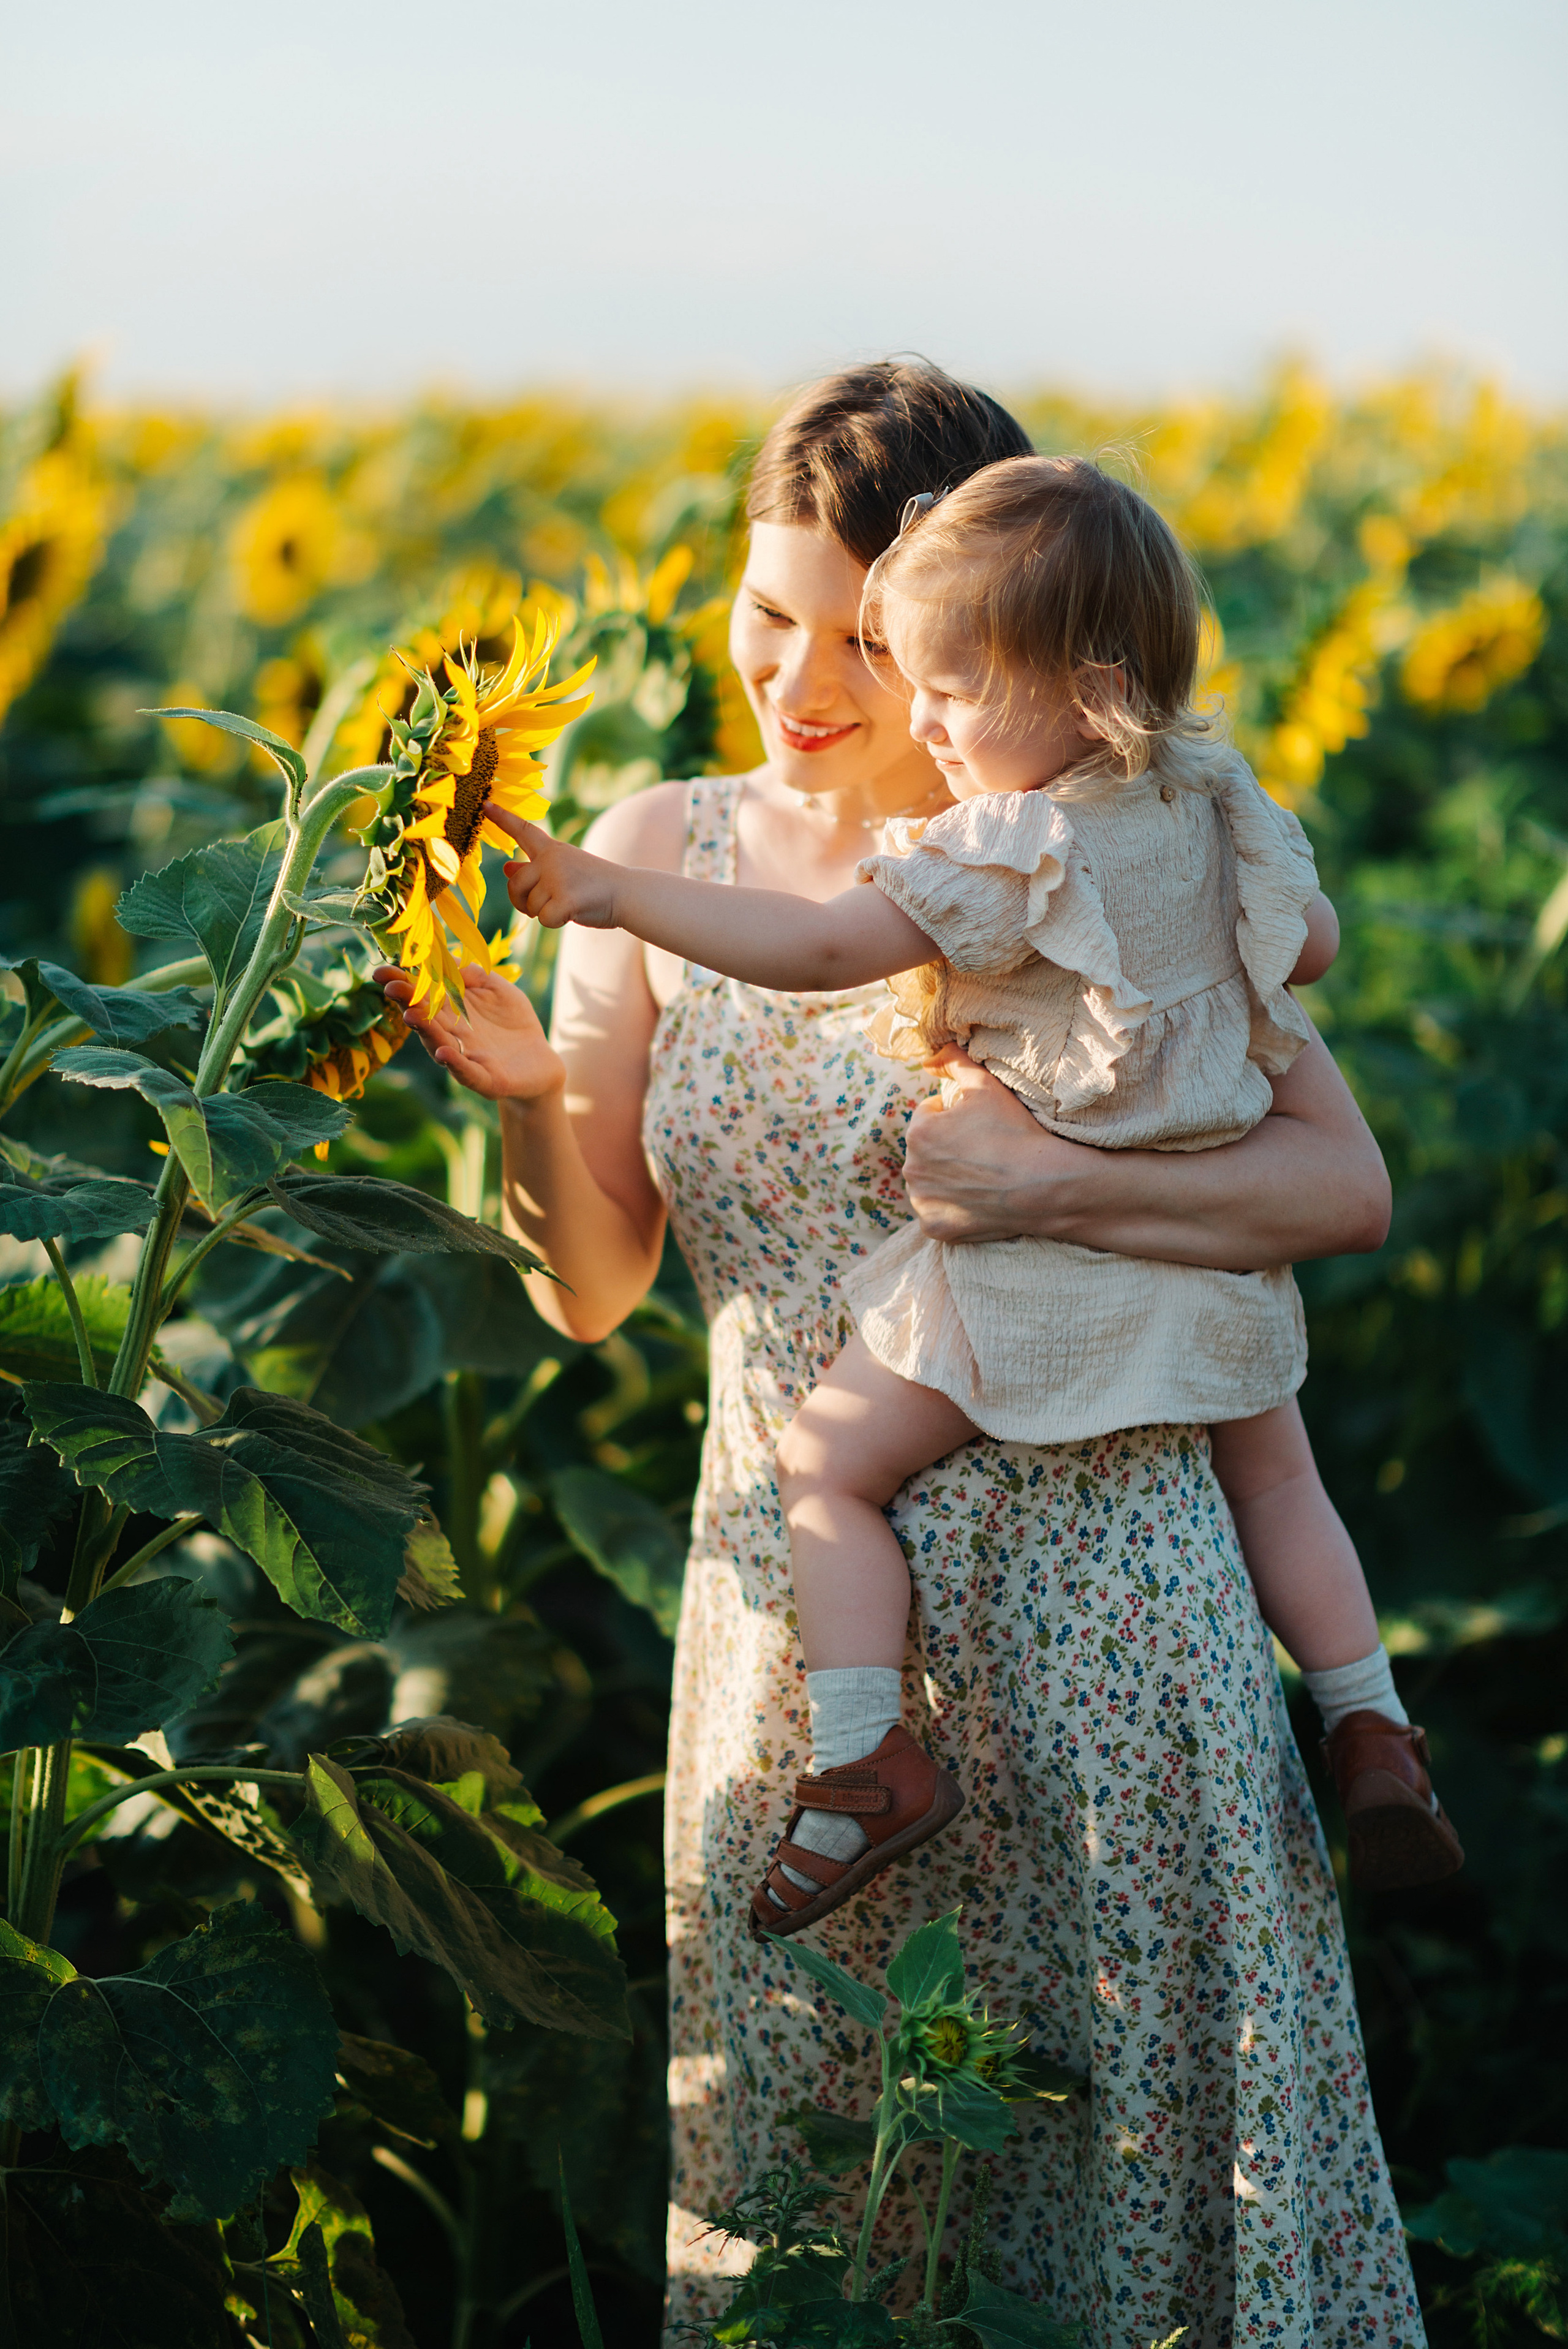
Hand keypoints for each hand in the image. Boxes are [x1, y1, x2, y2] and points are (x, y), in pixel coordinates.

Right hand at [375, 963, 565, 1103]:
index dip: (402, 984)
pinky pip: (467, 1072)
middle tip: (391, 987)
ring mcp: (466, 1059)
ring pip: (440, 1044)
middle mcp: (450, 1036)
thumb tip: (446, 959)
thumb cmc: (513, 1022)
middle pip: (425, 1019)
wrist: (541, 1062)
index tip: (381, 971)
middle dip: (407, 1003)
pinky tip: (443, 1052)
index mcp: (450, 1013)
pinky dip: (455, 1063)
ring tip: (411, 1015)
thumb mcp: (495, 988)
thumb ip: (472, 973)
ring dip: (425, 1031)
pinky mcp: (486, 1080)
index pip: (421, 996)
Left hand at [484, 807, 621, 929]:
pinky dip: (556, 923)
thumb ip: (534, 870)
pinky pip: (544, 920)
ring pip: (530, 906)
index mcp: (551, 849)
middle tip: (548, 902)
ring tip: (568, 903)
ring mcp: (558, 878)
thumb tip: (507, 869)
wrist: (628, 893)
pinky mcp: (565, 900)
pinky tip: (572, 914)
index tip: (484, 803)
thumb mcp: (563, 870)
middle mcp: (551, 860)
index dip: (502, 818)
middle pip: (515, 885)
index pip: (523, 830)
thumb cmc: (594, 884)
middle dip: (524, 901)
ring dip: (544, 912)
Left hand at [902, 1046, 1082, 1242]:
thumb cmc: (1015, 1131)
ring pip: (930, 1183)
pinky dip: (953, 1209)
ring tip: (981, 1176)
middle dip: (947, 1149)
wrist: (1043, 1184)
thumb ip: (954, 1060)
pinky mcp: (936, 1228)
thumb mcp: (986, 1084)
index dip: (955, 1118)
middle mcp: (911, 1170)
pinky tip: (978, 1201)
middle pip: (927, 1152)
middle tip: (983, 1152)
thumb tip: (930, 1054)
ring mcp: (922, 1203)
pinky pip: (938, 1214)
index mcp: (918, 1133)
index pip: (929, 1117)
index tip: (979, 1127)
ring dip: (947, 1179)